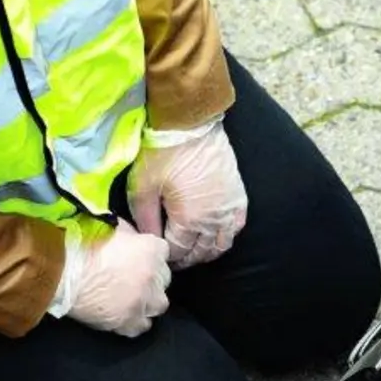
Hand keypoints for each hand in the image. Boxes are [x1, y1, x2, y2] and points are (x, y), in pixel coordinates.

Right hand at [57, 220, 170, 336]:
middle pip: (163, 281)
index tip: (140, 258)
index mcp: (152, 250)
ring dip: (147, 301)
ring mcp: (142, 302)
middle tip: (132, 278)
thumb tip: (133, 239)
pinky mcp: (128, 322)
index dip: (150, 256)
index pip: (163, 253)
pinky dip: (134, 321)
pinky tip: (122, 314)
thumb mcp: (111, 227)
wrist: (59, 270)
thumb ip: (130, 234)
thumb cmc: (80, 243)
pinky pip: (141, 326)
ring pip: (158, 305)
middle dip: (150, 279)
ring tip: (130, 298)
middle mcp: (153, 277)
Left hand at [127, 120, 247, 268]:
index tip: (159, 255)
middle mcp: (215, 220)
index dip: (168, 257)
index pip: (180, 251)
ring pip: (222, 244)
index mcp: (190, 220)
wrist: (190, 122)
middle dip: (187, 258)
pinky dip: (225, 235)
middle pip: (202, 252)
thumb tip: (149, 240)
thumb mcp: (143, 187)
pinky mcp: (238, 195)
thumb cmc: (163, 152)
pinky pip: (237, 226)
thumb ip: (145, 219)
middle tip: (174, 257)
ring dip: (207, 251)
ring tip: (193, 249)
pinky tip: (214, 233)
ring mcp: (230, 208)